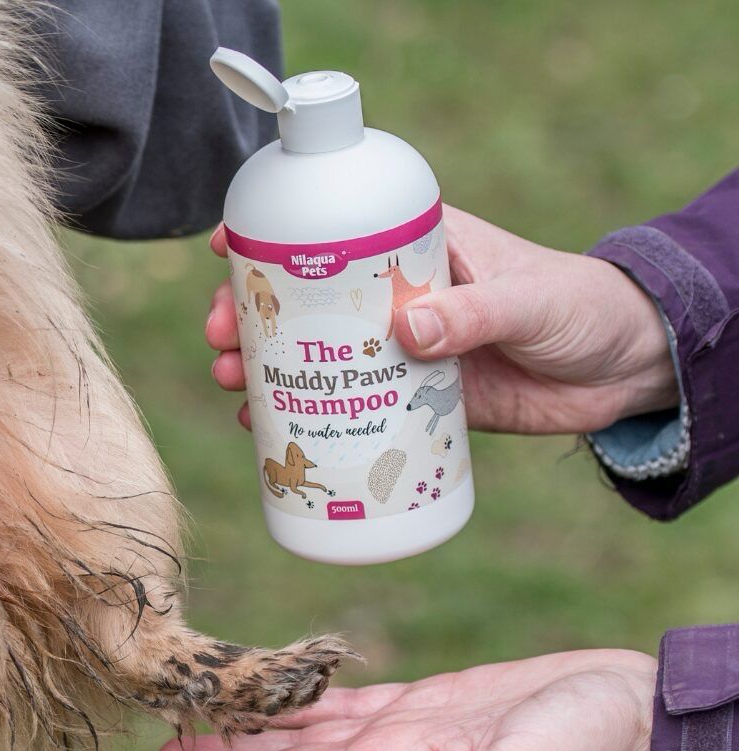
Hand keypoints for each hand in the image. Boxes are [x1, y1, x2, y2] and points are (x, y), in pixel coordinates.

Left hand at [121, 650, 655, 750]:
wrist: (617, 711)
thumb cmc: (578, 740)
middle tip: (134, 748)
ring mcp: (389, 735)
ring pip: (291, 736)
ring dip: (235, 731)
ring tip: (179, 718)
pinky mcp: (409, 706)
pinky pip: (330, 705)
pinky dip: (287, 700)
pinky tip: (255, 691)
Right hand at [205, 209, 677, 433]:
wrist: (621, 372)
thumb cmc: (581, 310)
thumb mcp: (529, 301)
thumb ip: (473, 313)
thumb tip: (403, 330)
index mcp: (422, 250)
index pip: (337, 233)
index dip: (276, 237)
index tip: (227, 248)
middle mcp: (398, 298)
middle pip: (309, 301)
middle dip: (255, 314)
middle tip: (219, 334)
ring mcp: (402, 352)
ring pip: (320, 356)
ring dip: (269, 368)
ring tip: (232, 384)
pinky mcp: (416, 401)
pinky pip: (352, 408)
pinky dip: (311, 417)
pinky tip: (271, 429)